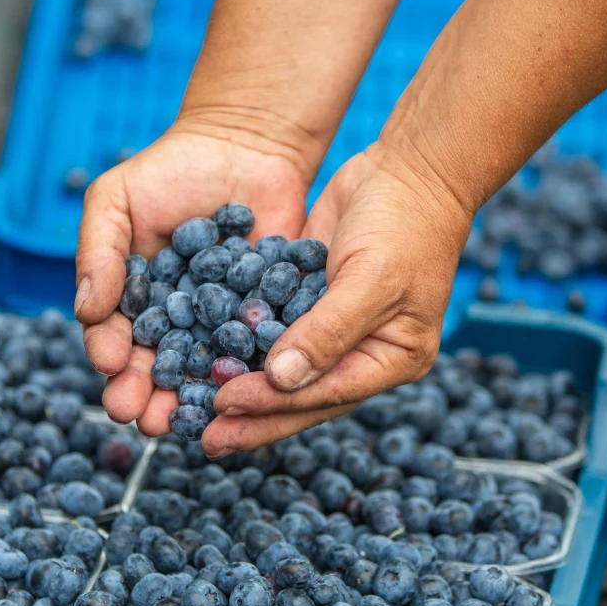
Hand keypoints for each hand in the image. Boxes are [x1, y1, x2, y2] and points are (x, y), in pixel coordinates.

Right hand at [74, 124, 311, 434]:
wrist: (246, 145)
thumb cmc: (170, 170)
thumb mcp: (116, 198)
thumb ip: (97, 251)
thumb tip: (85, 311)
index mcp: (131, 303)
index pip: (113, 338)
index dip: (109, 354)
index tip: (110, 365)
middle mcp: (172, 324)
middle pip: (153, 369)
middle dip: (144, 396)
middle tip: (143, 417)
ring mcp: (218, 326)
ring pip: (200, 371)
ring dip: (189, 401)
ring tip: (183, 421)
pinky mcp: (263, 319)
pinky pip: (253, 351)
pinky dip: (245, 372)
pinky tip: (240, 388)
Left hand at [201, 142, 475, 455]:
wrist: (411, 167)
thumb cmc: (406, 222)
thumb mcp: (371, 278)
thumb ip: (327, 331)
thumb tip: (282, 379)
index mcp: (391, 359)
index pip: (325, 394)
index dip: (273, 404)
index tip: (223, 405)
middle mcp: (363, 354)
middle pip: (300, 396)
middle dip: (251, 416)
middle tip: (203, 438)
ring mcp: (334, 329)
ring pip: (281, 369)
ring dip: (240, 386)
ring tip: (195, 410)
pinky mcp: (309, 300)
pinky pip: (270, 330)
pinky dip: (239, 344)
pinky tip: (202, 355)